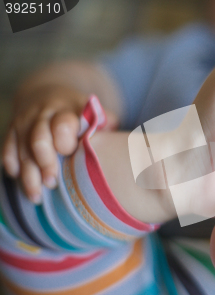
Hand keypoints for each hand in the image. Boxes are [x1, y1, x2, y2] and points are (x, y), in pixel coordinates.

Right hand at [2, 84, 117, 202]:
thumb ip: (105, 122)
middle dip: (44, 163)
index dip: (64, 138)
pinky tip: (19, 180)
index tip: (69, 152)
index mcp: (67, 109)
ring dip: (28, 174)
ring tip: (37, 197)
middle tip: (52, 183)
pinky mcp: (12, 131)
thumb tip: (121, 138)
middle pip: (38, 139)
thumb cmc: (78, 112)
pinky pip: (7, 149)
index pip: (63, 123)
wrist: (48, 94)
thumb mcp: (93, 112)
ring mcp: (24, 122)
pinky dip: (12, 166)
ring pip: (21, 149)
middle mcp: (43, 114)